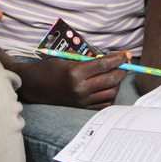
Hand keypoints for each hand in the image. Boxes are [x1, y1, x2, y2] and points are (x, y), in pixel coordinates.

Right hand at [15, 51, 129, 108]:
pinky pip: (104, 103)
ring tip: (115, 74)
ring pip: (110, 92)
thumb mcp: (66, 58)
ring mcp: (82, 100)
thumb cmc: (49, 68)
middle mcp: (80, 88)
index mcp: (75, 73)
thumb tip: (109, 59)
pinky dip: (110, 95)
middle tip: (124, 63)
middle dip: (121, 70)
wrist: (34, 85)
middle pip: (110, 79)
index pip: (104, 65)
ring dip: (117, 82)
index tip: (127, 54)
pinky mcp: (82, 107)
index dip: (118, 59)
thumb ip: (87, 60)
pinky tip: (109, 86)